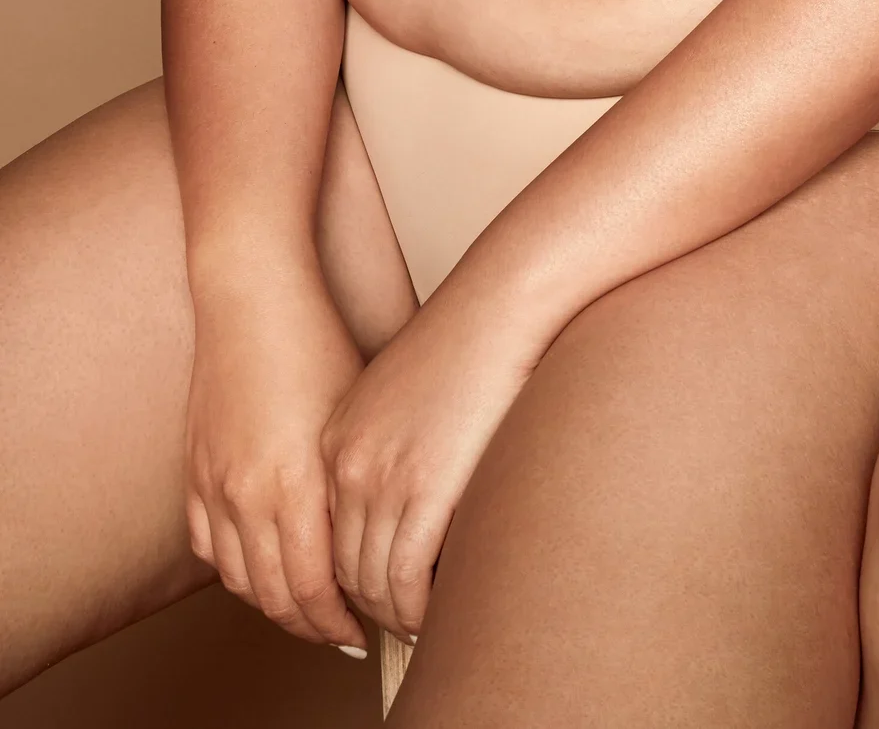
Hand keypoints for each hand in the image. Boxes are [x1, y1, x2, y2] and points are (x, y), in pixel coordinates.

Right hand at [186, 268, 367, 650]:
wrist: (252, 296)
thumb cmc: (316, 342)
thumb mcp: (354, 420)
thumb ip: (353, 490)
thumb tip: (373, 544)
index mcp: (293, 484)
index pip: (312, 589)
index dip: (339, 623)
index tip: (364, 632)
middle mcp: (246, 494)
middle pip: (274, 596)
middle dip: (312, 625)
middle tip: (342, 634)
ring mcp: (213, 484)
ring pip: (238, 579)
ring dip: (273, 604)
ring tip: (307, 607)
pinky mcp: (194, 469)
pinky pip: (207, 546)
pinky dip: (235, 569)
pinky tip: (261, 568)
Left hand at [322, 276, 537, 637]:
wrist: (500, 305)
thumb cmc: (470, 342)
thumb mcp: (407, 396)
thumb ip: (394, 445)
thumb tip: (412, 494)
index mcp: (336, 439)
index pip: (323, 534)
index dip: (345, 576)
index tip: (372, 597)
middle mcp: (344, 462)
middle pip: (339, 566)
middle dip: (365, 607)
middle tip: (397, 628)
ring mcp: (379, 477)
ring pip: (370, 581)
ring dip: (395, 615)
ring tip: (422, 627)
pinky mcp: (422, 488)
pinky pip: (406, 577)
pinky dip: (418, 608)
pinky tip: (440, 612)